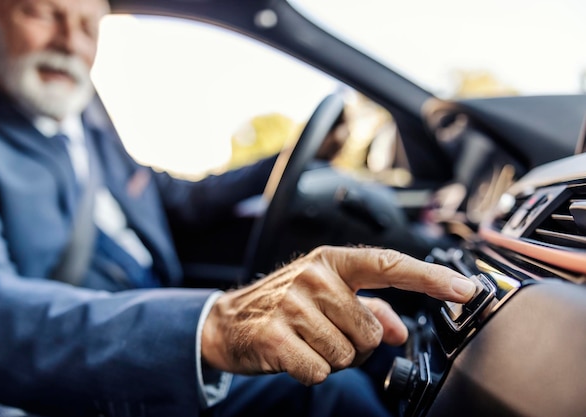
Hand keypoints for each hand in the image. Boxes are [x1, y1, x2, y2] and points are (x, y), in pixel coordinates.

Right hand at [202, 246, 475, 384]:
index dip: (431, 279)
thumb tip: (402, 328)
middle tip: (326, 334)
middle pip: (372, 329)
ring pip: (348, 353)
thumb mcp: (325, 296)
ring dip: (332, 358)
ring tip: (307, 342)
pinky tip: (293, 355)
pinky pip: (320, 370)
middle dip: (356, 342)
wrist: (227, 322)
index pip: (389, 265)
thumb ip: (370, 307)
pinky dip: (311, 371)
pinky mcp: (275, 334)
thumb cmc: (282, 305)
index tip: (467, 291)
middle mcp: (314, 276)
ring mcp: (292, 304)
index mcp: (331, 261)